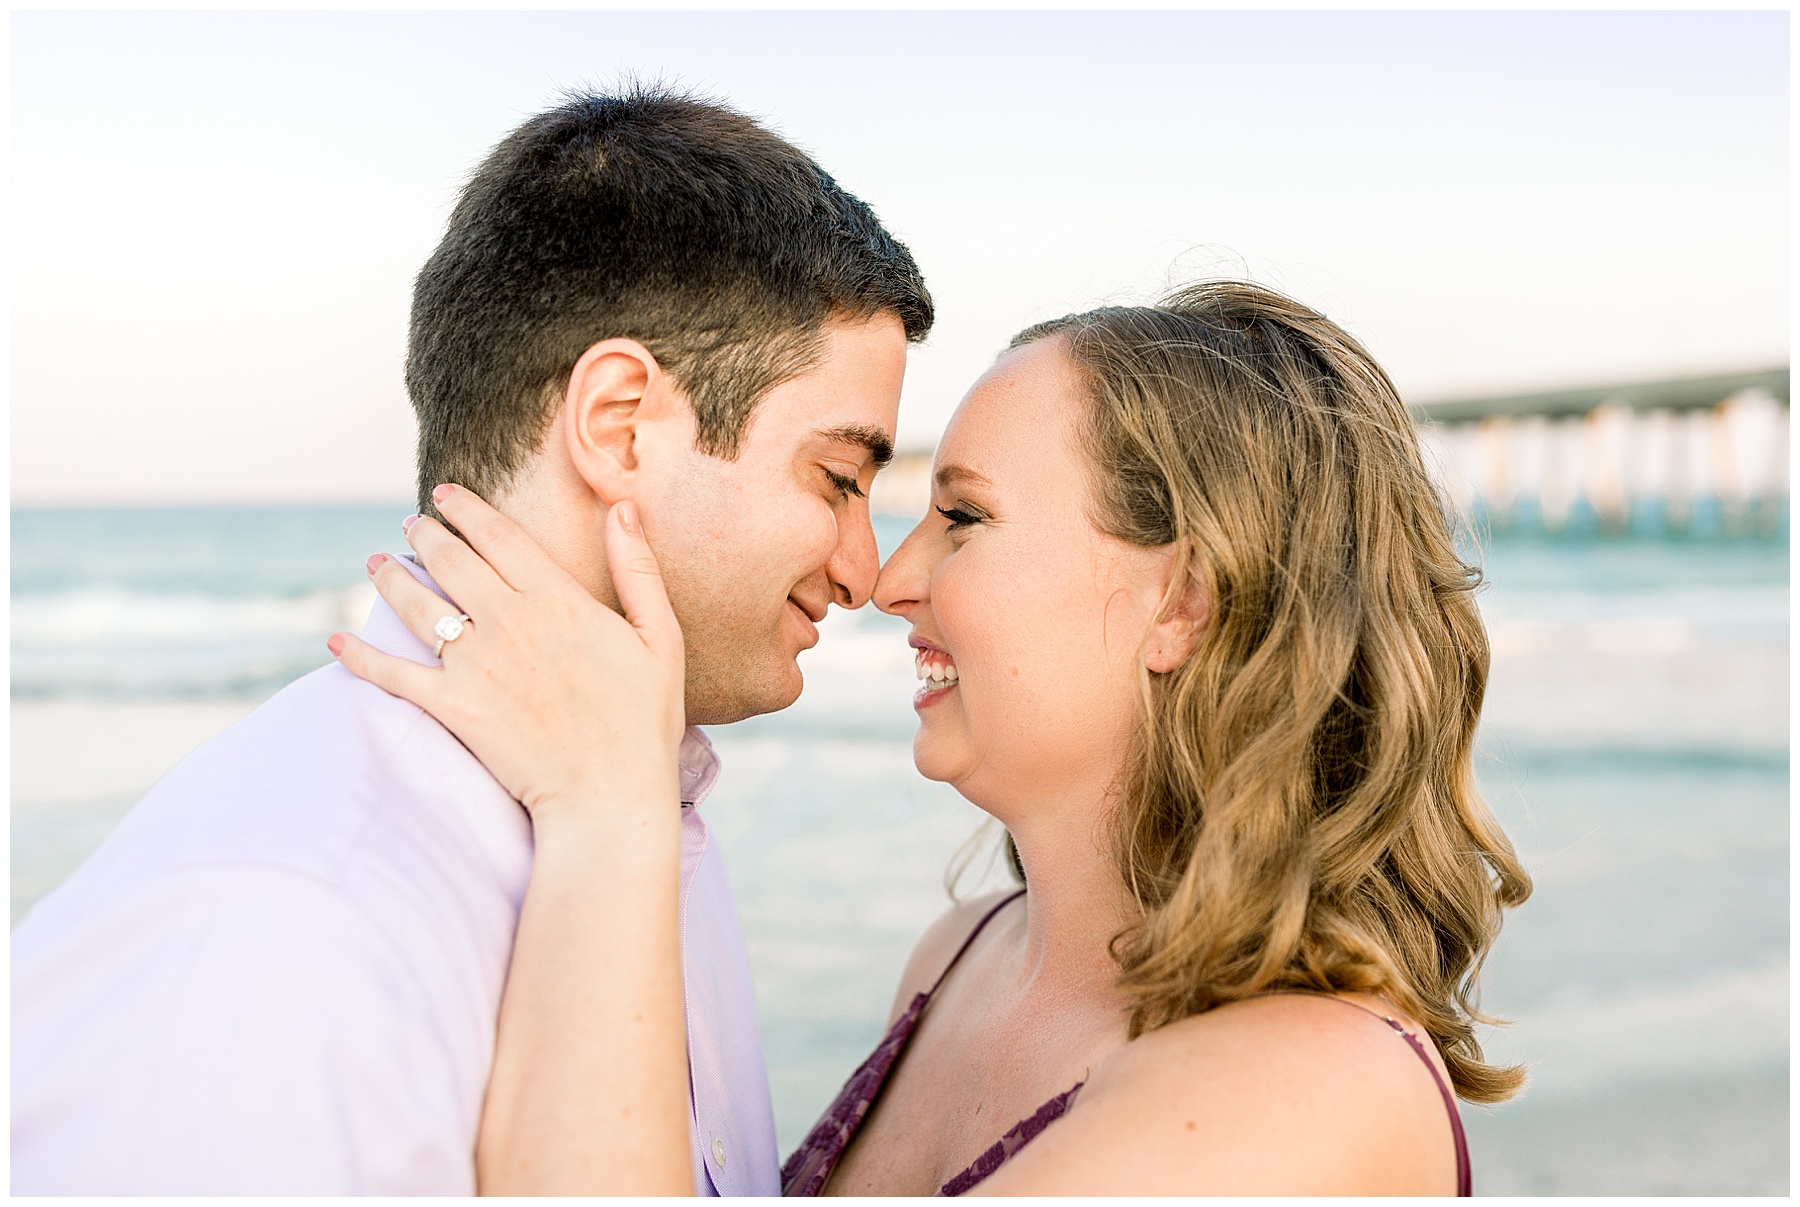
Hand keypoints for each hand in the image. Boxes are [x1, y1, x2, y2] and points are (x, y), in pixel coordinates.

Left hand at [328, 484, 685, 824]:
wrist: (610, 793)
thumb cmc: (644, 719)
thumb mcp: (660, 636)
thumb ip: (638, 568)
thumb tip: (624, 507)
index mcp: (558, 599)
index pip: (499, 535)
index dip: (467, 509)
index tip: (446, 494)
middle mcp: (509, 621)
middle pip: (450, 560)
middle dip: (424, 535)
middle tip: (410, 525)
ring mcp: (475, 665)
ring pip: (417, 605)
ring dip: (390, 578)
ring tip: (377, 564)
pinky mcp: (453, 707)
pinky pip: (393, 674)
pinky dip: (359, 657)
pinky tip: (336, 642)